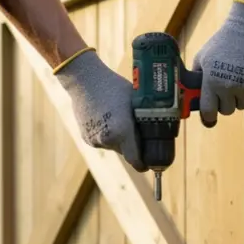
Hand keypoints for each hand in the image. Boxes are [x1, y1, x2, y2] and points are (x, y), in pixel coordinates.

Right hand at [54, 48, 147, 171]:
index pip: (136, 160)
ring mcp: (95, 140)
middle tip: (136, 132)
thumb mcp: (136, 101)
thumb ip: (145, 119)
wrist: (84, 79)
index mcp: (123, 131)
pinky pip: (102, 141)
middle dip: (133, 146)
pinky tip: (106, 117)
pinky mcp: (86, 137)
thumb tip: (158, 130)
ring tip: (118, 119)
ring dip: (119, 139)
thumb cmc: (114, 87)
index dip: (144, 164)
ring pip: (113, 146)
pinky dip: (107, 134)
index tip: (149, 164)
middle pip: (126, 152)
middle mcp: (108, 140)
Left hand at [190, 0, 243, 126]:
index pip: (208, 112)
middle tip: (227, 88)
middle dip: (226, 101)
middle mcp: (229, 88)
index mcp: (211, 82)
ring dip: (241, 97)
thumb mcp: (203, 56)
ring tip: (241, 79)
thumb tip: (191, 91)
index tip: (210, 114)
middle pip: (226, 110)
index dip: (208, 115)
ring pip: (242, 106)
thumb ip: (196, 76)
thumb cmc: (224, 41)